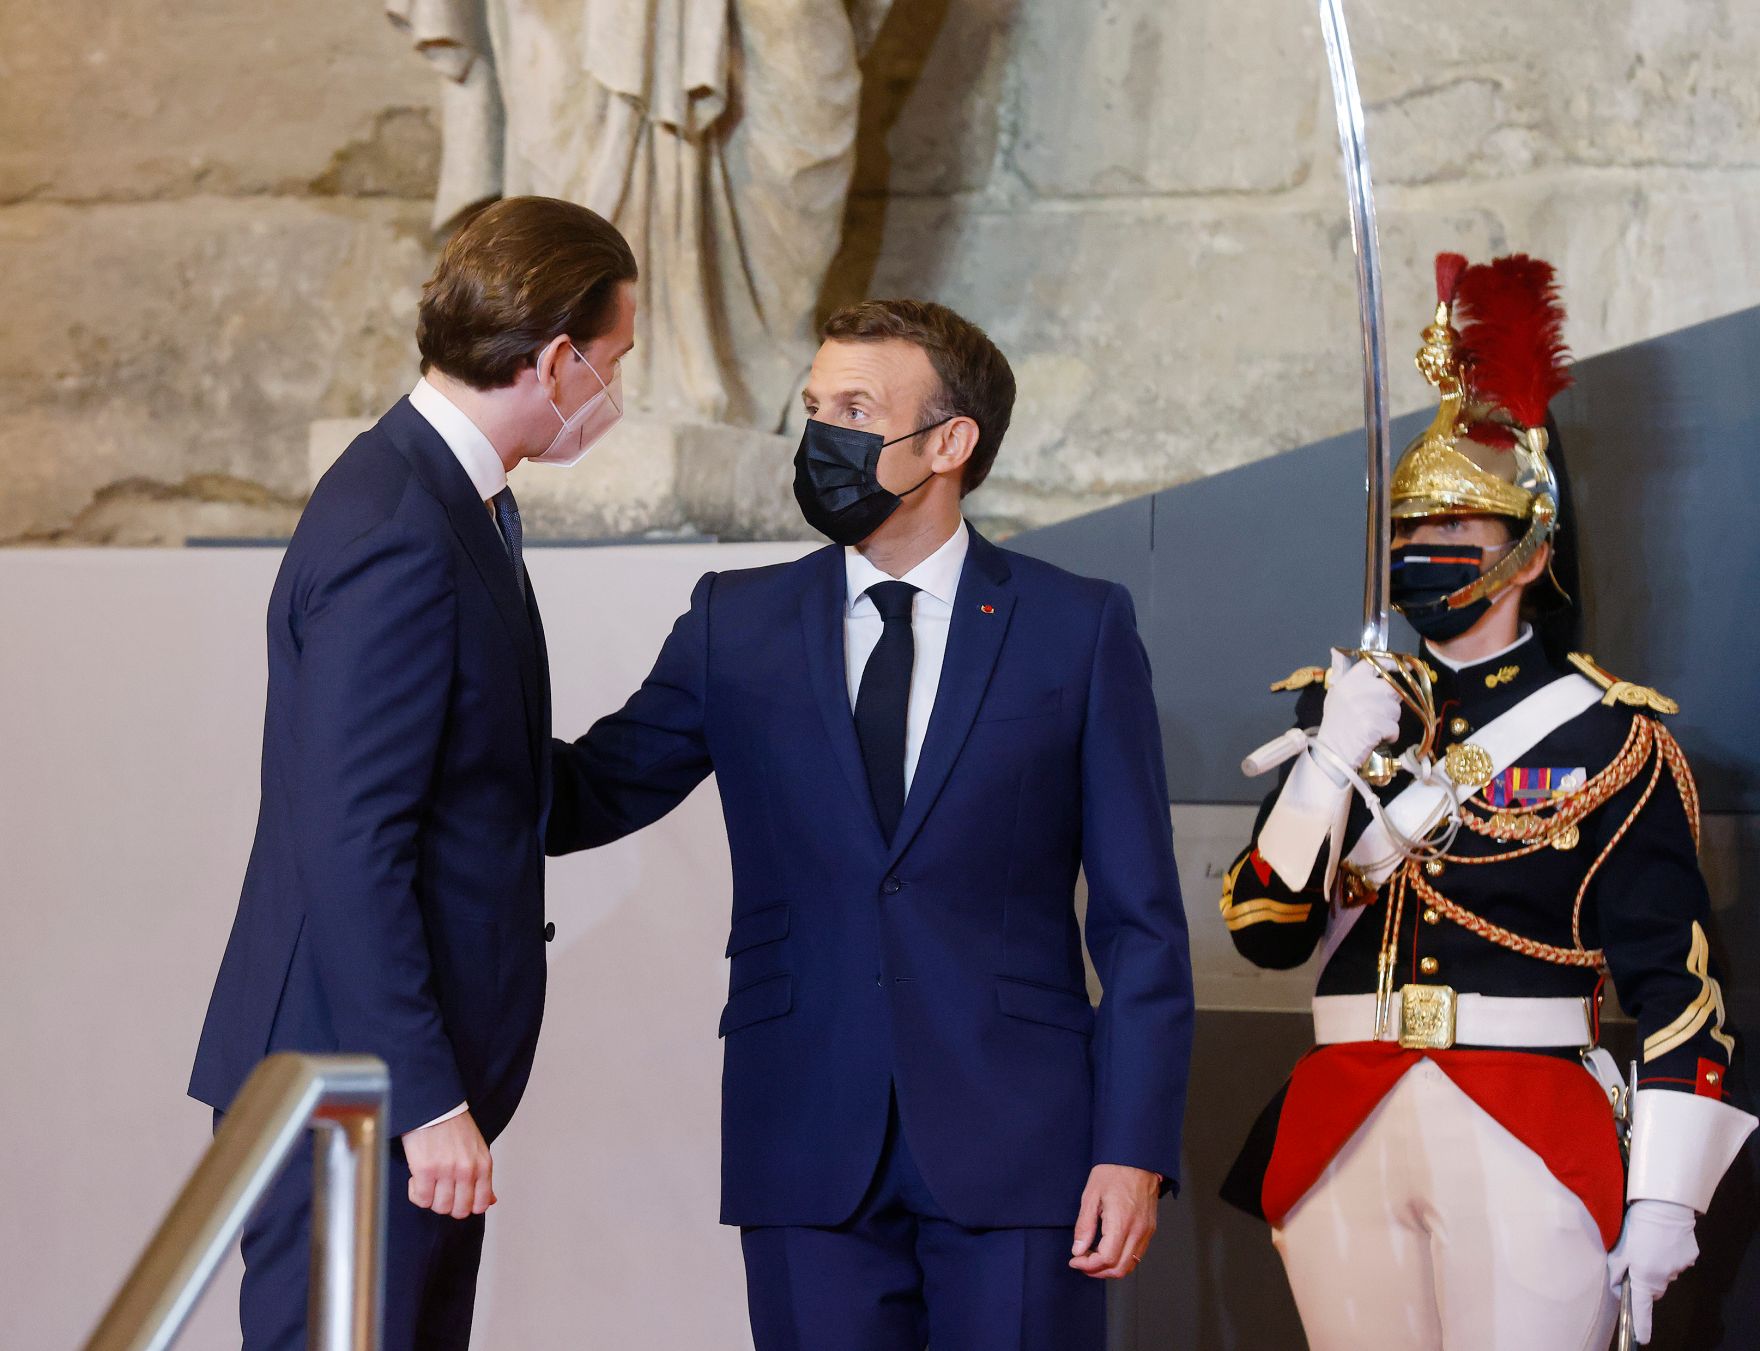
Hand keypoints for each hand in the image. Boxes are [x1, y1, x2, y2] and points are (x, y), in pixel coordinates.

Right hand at [403, 1110, 494, 1218]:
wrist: (434, 1108)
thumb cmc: (455, 1127)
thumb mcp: (478, 1150)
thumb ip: (483, 1177)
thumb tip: (491, 1201)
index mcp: (483, 1165)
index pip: (480, 1205)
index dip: (466, 1207)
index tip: (457, 1199)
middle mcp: (467, 1170)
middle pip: (459, 1210)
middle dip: (448, 1205)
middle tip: (440, 1191)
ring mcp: (447, 1170)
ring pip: (440, 1207)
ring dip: (431, 1199)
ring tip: (429, 1182)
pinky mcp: (426, 1169)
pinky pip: (421, 1199)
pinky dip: (416, 1193)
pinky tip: (417, 1179)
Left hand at [1068, 1164, 1159, 1278]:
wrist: (1137, 1158)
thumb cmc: (1114, 1172)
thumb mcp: (1091, 1195)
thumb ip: (1084, 1226)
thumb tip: (1078, 1250)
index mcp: (1121, 1222)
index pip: (1106, 1259)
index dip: (1088, 1265)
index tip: (1074, 1260)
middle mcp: (1137, 1230)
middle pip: (1120, 1268)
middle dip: (1098, 1271)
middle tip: (1081, 1262)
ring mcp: (1146, 1231)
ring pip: (1130, 1265)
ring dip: (1110, 1268)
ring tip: (1092, 1257)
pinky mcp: (1150, 1229)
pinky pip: (1137, 1254)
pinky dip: (1121, 1259)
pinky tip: (1107, 1249)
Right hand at [1313, 652, 1401, 773]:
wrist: (1331, 752)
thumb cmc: (1334, 723)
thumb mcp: (1333, 694)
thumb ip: (1341, 673)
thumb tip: (1336, 652)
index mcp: (1350, 680)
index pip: (1376, 664)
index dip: (1392, 665)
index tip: (1406, 667)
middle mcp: (1360, 690)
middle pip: (1392, 689)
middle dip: (1390, 702)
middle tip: (1378, 712)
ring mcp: (1370, 707)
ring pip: (1395, 710)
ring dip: (1389, 720)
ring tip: (1372, 727)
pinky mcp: (1377, 725)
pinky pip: (1394, 728)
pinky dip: (1389, 735)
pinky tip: (1376, 737)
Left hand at [1608, 1199, 1698, 1343]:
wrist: (1664, 1207)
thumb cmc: (1637, 1227)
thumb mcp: (1620, 1249)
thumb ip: (1617, 1272)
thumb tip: (1619, 1288)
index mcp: (1645, 1276)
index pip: (1642, 1307)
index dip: (1641, 1324)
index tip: (1642, 1338)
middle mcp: (1665, 1276)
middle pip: (1654, 1288)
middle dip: (1646, 1280)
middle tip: (1637, 1260)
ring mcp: (1680, 1268)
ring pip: (1666, 1274)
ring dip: (1658, 1265)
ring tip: (1650, 1243)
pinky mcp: (1690, 1257)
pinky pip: (1678, 1262)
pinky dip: (1670, 1255)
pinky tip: (1664, 1240)